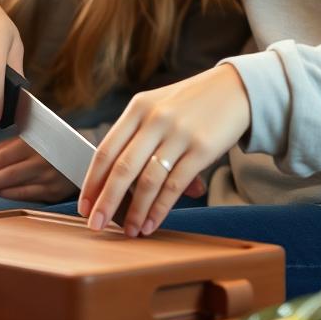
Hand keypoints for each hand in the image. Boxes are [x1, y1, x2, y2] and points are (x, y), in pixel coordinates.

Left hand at [0, 137, 76, 201]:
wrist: (84, 155)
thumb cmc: (50, 144)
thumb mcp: (29, 138)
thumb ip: (0, 147)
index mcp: (37, 141)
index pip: (4, 154)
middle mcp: (44, 159)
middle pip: (7, 171)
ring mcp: (50, 176)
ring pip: (15, 184)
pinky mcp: (55, 191)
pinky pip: (27, 195)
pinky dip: (9, 195)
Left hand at [78, 65, 249, 236]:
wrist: (236, 88)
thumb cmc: (193, 102)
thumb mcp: (159, 106)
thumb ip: (137, 135)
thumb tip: (115, 183)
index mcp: (139, 107)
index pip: (106, 149)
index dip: (92, 181)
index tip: (84, 206)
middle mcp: (156, 118)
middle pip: (122, 168)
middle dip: (106, 202)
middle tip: (95, 225)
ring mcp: (179, 133)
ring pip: (148, 181)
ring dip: (135, 211)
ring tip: (129, 231)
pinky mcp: (202, 148)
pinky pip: (174, 185)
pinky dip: (159, 209)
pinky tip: (152, 223)